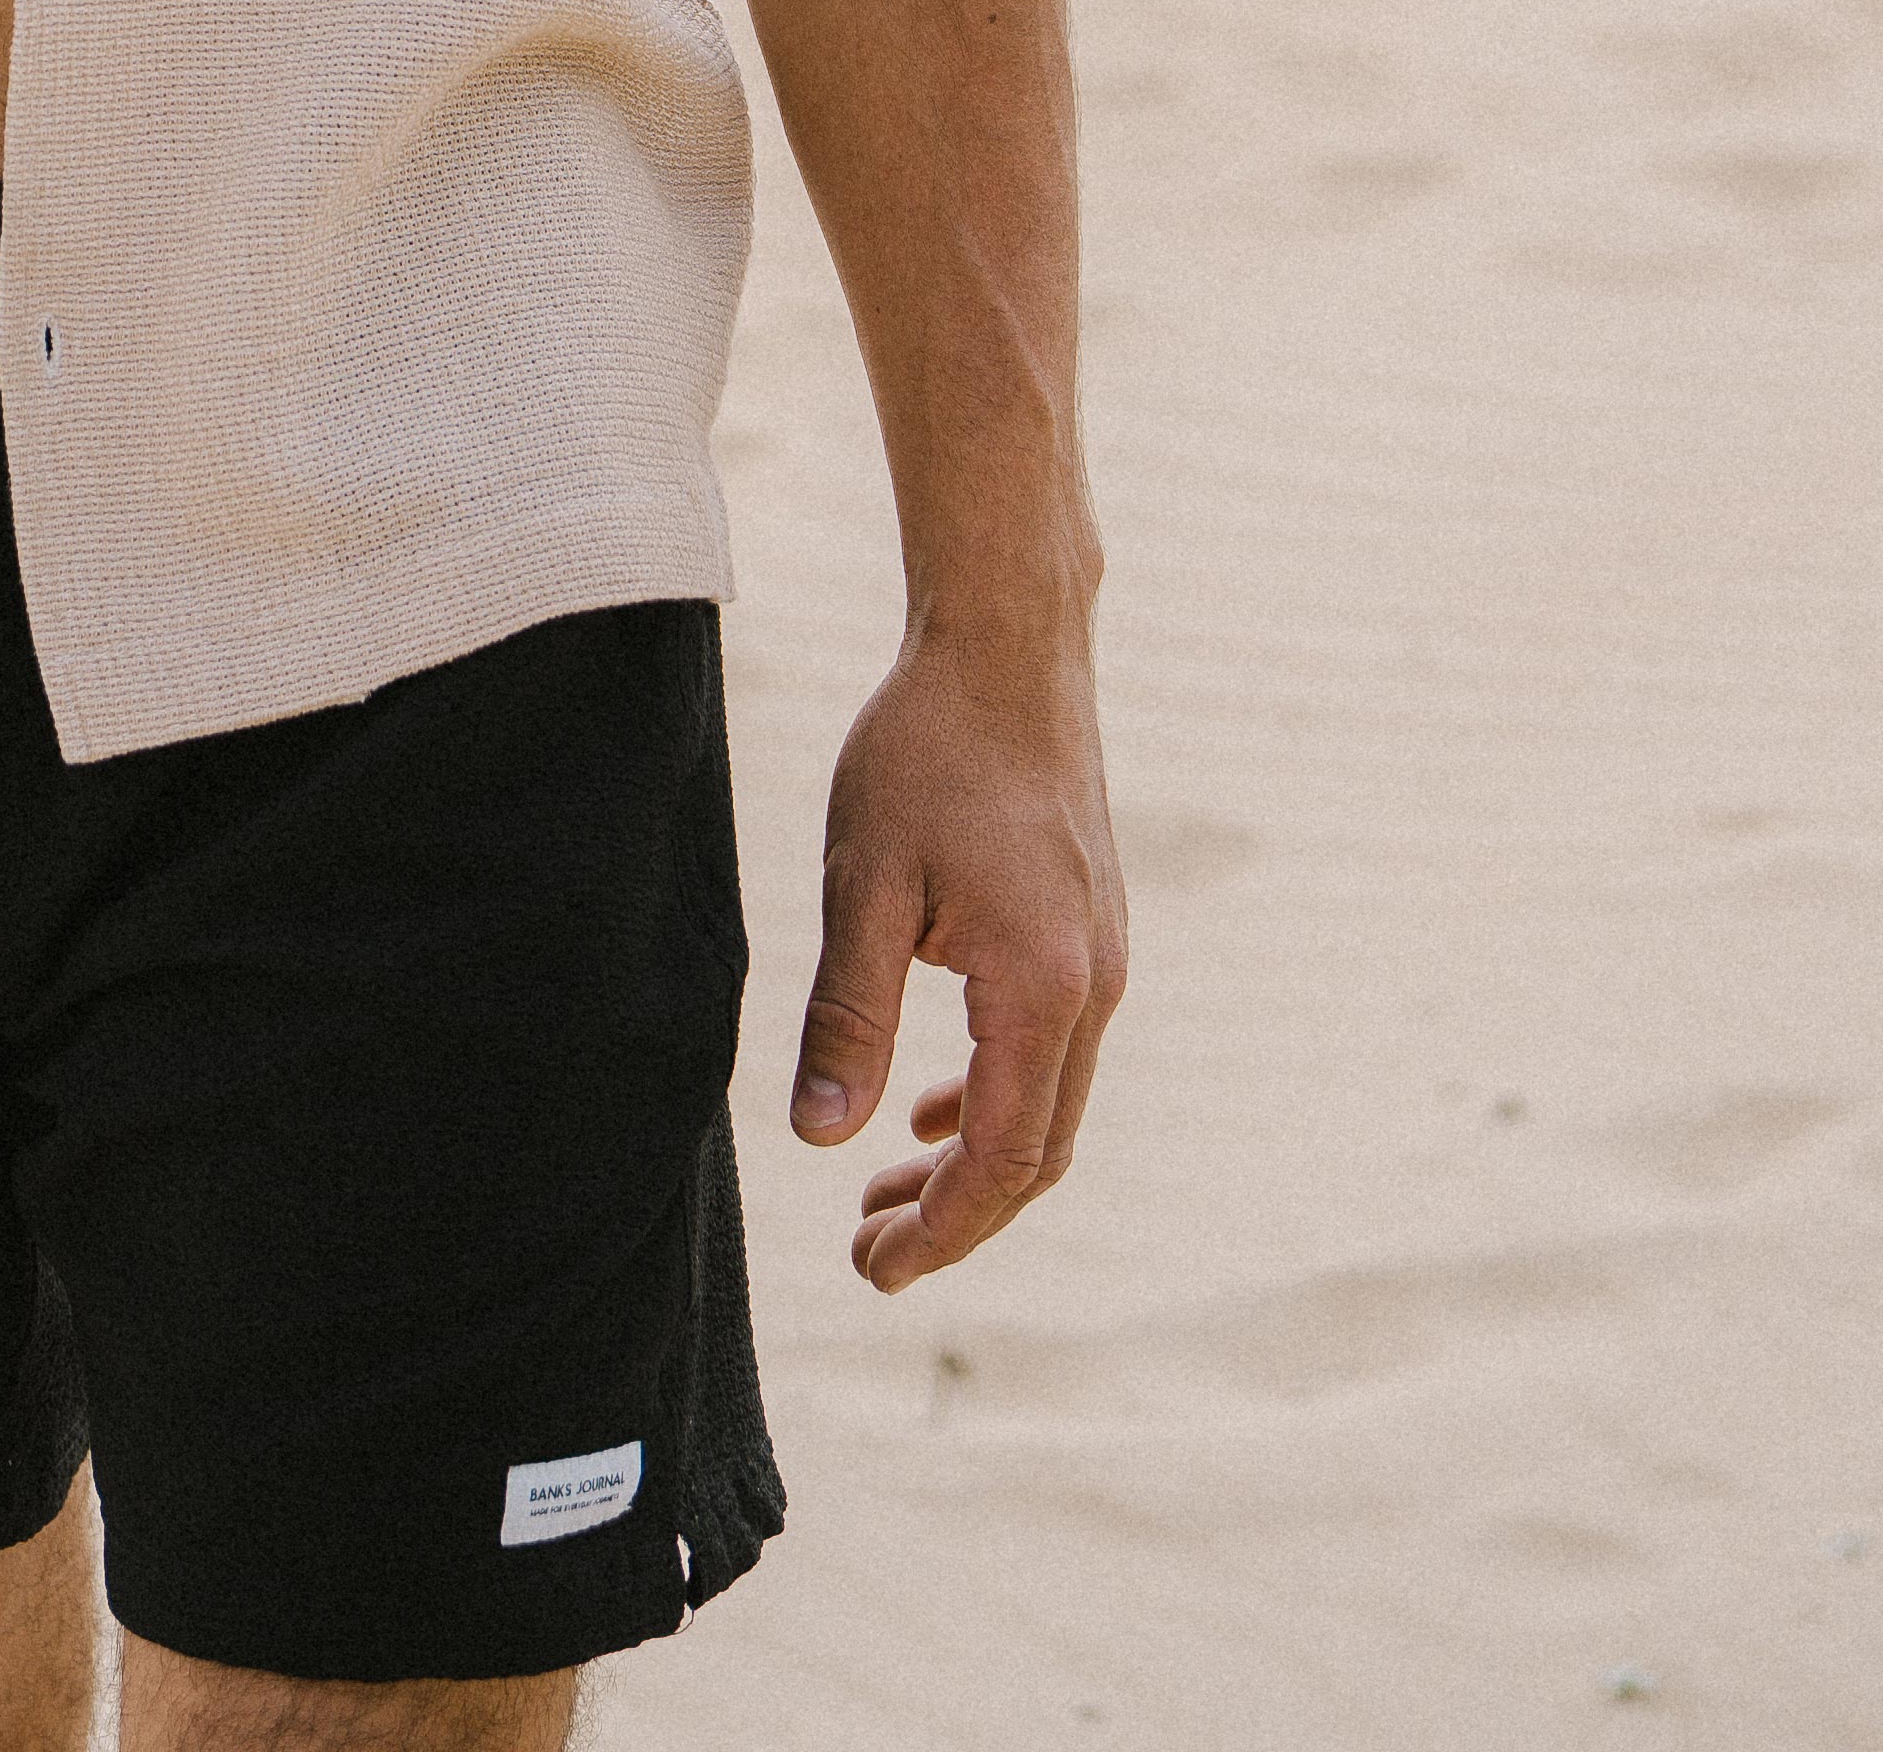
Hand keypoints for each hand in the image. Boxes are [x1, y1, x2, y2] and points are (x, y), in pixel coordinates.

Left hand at [791, 611, 1126, 1292]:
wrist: (1008, 650)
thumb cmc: (925, 752)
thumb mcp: (863, 884)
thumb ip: (846, 1016)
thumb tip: (818, 1136)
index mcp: (1041, 991)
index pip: (997, 1161)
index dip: (940, 1231)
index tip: (872, 1270)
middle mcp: (1092, 990)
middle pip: (1034, 1155)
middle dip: (955, 1215)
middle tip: (867, 1250)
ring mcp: (1101, 961)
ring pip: (1046, 1107)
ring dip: (972, 1160)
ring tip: (884, 1190)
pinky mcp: (1089, 931)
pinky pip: (1051, 1052)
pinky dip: (994, 1097)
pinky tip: (928, 1105)